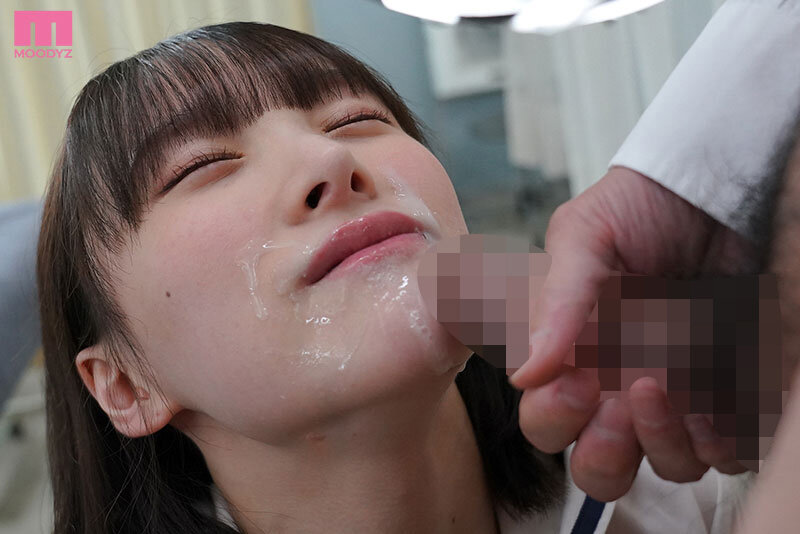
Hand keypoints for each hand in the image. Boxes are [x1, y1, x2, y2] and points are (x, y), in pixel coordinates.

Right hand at [510, 166, 755, 500]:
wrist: (721, 186)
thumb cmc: (643, 206)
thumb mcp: (585, 237)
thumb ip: (554, 302)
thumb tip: (524, 373)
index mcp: (576, 357)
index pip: (546, 419)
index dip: (554, 415)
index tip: (576, 380)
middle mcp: (622, 387)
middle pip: (597, 465)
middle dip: (602, 452)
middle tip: (613, 404)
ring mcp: (679, 397)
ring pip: (663, 466)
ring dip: (661, 442)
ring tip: (668, 385)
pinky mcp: (732, 396)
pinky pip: (725, 451)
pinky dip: (718, 441)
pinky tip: (711, 401)